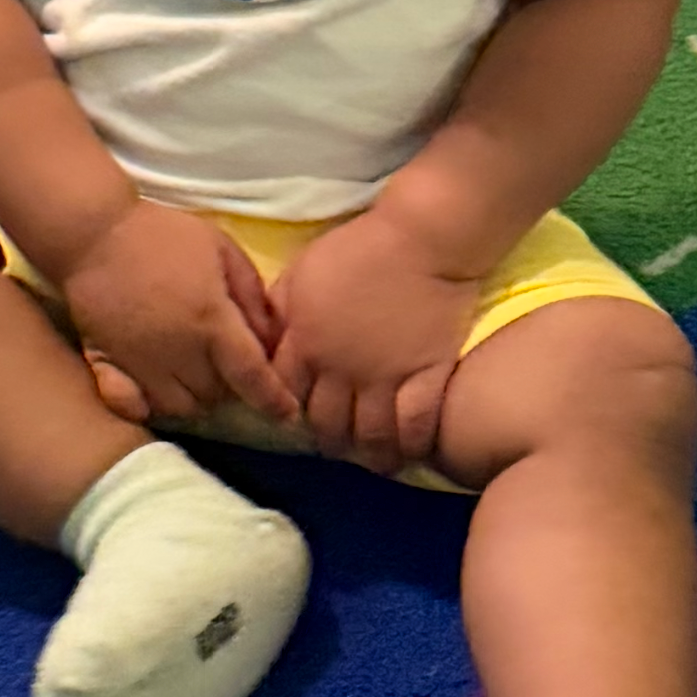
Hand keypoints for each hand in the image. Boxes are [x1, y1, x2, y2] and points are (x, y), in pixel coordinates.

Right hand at [60, 199, 300, 427]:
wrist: (96, 234)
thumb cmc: (164, 236)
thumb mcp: (221, 248)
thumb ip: (250, 293)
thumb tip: (270, 337)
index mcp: (211, 321)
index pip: (251, 375)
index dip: (274, 400)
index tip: (288, 414)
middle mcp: (179, 352)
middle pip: (216, 397)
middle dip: (229, 386)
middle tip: (226, 360)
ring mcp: (141, 365)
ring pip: (179, 409)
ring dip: (194, 397)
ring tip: (194, 371)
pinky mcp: (107, 367)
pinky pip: (133, 407)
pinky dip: (149, 407)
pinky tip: (154, 390)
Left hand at [271, 208, 482, 475]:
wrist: (421, 238)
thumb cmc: (359, 246)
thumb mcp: (304, 269)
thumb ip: (282, 307)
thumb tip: (268, 335)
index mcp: (306, 342)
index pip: (285, 393)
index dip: (288, 407)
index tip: (297, 412)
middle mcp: (342, 370)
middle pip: (327, 425)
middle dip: (328, 439)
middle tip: (337, 441)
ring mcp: (387, 377)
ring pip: (371, 437)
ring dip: (369, 454)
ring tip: (373, 458)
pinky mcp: (428, 375)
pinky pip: (418, 426)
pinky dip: (413, 445)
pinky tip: (410, 451)